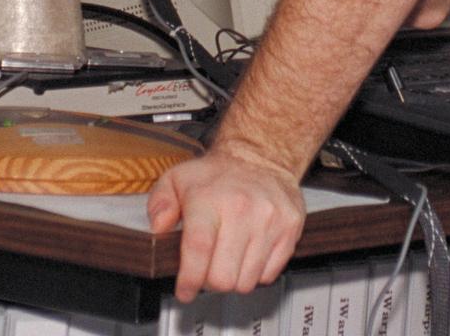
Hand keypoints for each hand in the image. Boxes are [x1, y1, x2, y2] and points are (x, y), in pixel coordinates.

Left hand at [145, 144, 305, 302]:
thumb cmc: (218, 174)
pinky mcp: (290, 228)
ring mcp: (269, 220)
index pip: (199, 250)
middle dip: (210, 282)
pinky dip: (255, 273)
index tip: (185, 291)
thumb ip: (160, 204)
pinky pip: (269, 274)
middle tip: (207, 271)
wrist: (261, 157)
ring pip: (247, 282)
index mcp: (210, 199)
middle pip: (223, 276)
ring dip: (233, 279)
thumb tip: (159, 228)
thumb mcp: (177, 180)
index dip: (189, 279)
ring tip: (228, 259)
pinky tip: (248, 254)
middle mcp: (242, 209)